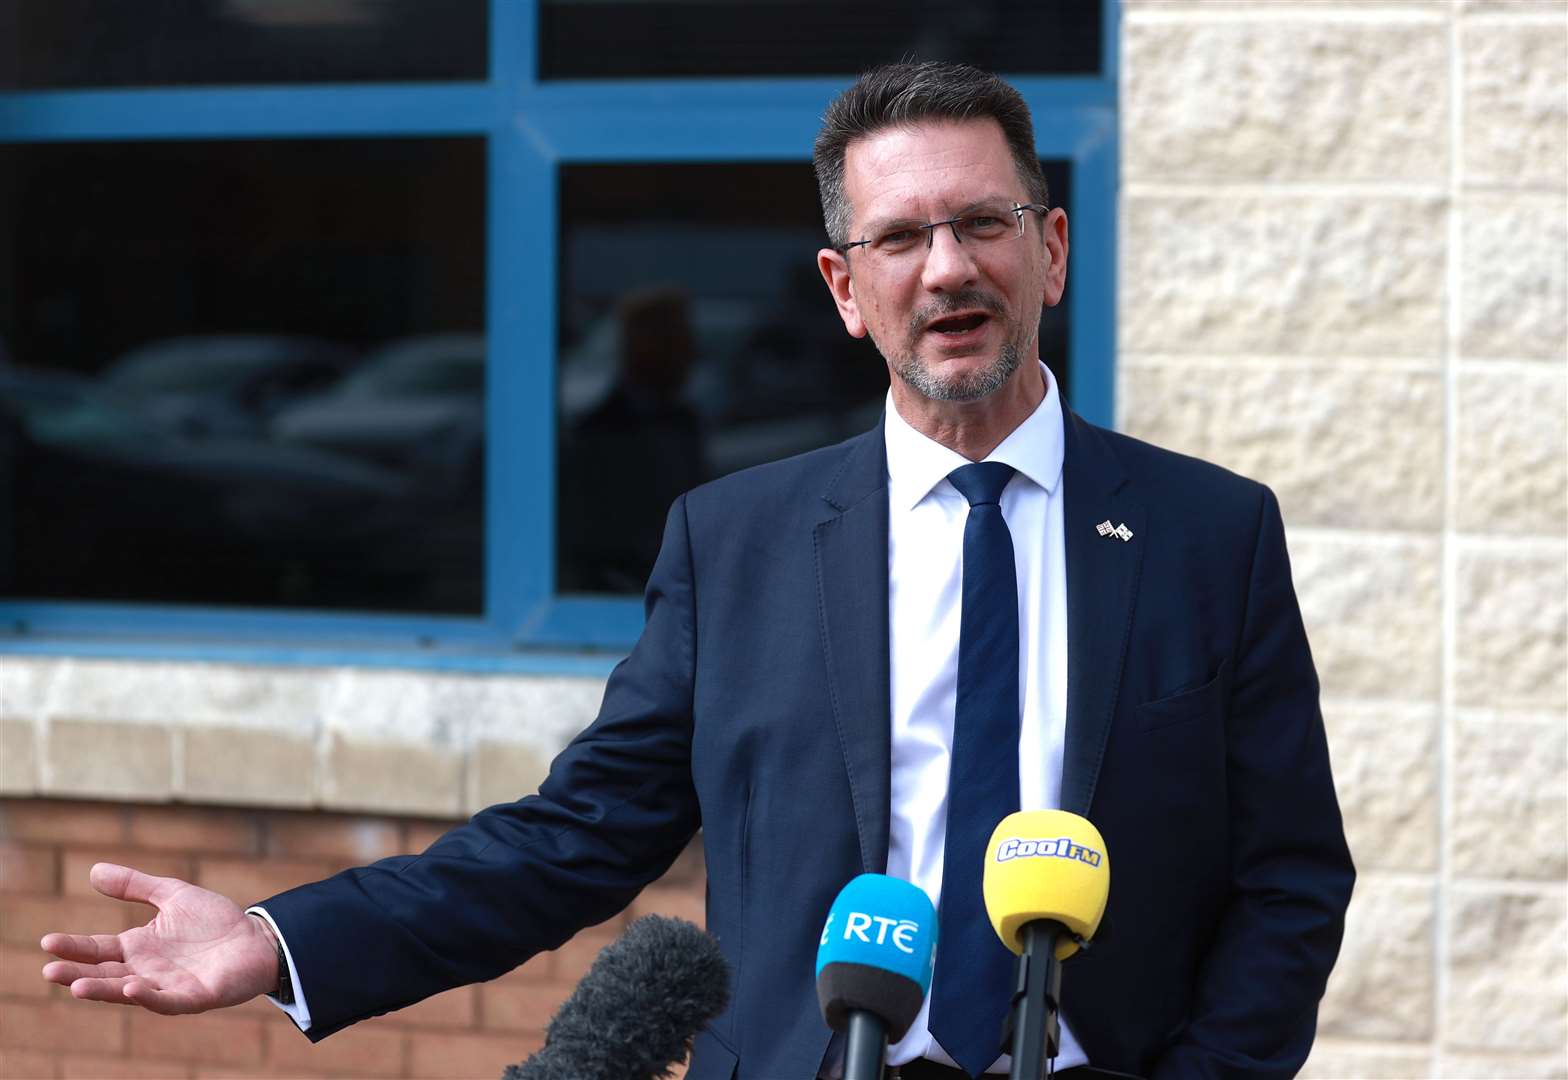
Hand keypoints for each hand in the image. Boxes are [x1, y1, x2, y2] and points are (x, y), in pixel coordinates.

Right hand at [40, 862, 279, 1014]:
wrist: (258, 938)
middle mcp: (147, 970)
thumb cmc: (215, 921)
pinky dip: (149, 996)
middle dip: (77, 974)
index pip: (98, 949)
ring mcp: (169, 985)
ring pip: (129, 991)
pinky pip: (167, 1000)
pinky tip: (132, 988)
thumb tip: (94, 870)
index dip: (74, 947)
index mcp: (139, 947)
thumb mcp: (173, 895)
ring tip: (77, 987)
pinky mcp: (194, 996)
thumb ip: (136, 885)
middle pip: (105, 974)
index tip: (47, 941)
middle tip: (50, 970)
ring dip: (104, 990)